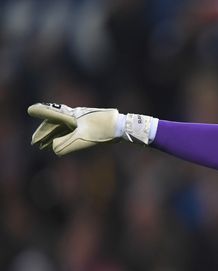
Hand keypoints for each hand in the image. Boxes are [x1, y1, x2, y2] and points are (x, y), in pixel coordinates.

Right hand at [28, 102, 154, 154]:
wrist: (122, 127)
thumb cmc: (104, 130)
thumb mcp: (84, 139)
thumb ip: (67, 144)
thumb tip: (55, 150)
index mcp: (72, 115)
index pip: (53, 114)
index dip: (41, 112)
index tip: (30, 110)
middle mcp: (75, 116)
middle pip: (55, 123)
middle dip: (44, 132)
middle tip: (35, 142)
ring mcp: (81, 120)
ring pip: (63, 128)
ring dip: (53, 136)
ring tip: (43, 146)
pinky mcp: (87, 126)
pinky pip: (70, 131)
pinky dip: (63, 137)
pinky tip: (60, 145)